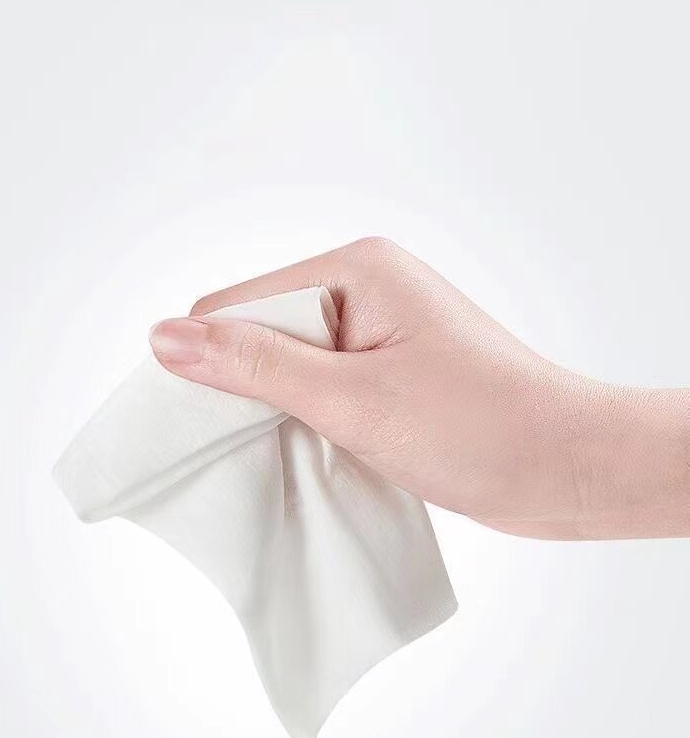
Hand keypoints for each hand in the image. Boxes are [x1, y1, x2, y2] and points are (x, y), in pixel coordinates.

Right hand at [149, 238, 689, 538]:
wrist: (572, 469)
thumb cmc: (480, 430)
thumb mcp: (352, 401)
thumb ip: (256, 367)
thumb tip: (165, 337)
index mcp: (358, 268)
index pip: (237, 306)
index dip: (211, 366)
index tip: (207, 431)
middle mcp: (367, 285)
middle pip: (260, 333)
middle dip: (249, 392)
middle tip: (262, 451)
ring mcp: (383, 328)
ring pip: (290, 367)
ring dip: (282, 413)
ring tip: (302, 456)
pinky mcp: (394, 368)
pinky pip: (324, 387)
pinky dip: (312, 423)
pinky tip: (322, 456)